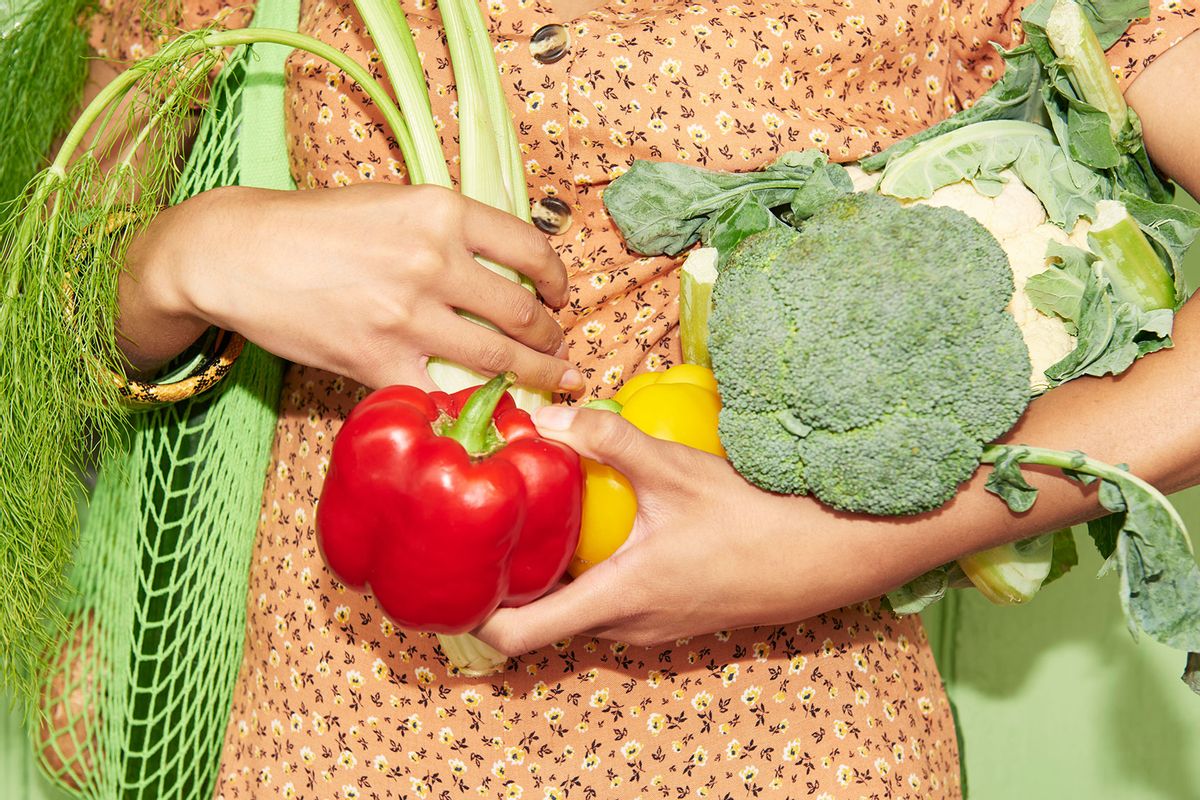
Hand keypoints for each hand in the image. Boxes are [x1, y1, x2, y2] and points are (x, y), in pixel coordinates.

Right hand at [119, 183, 580, 390]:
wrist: (239, 253)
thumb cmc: (314, 226)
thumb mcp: (392, 202)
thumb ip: (447, 230)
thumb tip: (501, 264)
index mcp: (441, 211)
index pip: (530, 248)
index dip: (557, 279)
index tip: (559, 295)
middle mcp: (433, 260)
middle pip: (522, 311)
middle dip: (551, 336)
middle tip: (557, 347)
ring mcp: (407, 315)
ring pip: (498, 358)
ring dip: (536, 374)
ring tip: (552, 380)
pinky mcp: (379, 360)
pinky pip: (442, 391)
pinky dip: (471, 403)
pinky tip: (489, 408)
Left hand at [475, 407, 918, 653]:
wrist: (832, 555)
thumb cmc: (757, 518)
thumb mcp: (678, 471)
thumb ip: (610, 439)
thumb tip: (548, 413)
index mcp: (617, 601)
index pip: (516, 636)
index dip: (471, 612)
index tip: (449, 572)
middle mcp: (627, 627)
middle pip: (541, 621)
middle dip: (509, 581)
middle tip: (485, 527)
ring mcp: (653, 628)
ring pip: (578, 612)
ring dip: (553, 576)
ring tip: (534, 521)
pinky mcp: (673, 616)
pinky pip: (612, 604)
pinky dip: (590, 575)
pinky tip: (598, 528)